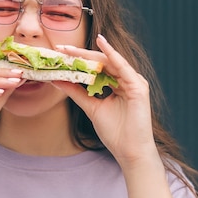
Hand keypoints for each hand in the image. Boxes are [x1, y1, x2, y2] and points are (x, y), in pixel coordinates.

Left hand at [53, 35, 160, 170]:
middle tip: (61, 47)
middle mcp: (126, 80)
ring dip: (90, 54)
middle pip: (102, 61)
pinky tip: (101, 45)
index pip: (97, 67)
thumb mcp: (91, 107)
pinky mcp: (138, 87)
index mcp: (117, 84)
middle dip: (81, 54)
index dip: (79, 59)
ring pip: (110, 62)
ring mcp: (134, 82)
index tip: (59, 53)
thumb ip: (77, 92)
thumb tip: (58, 79)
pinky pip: (123, 67)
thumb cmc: (115, 133)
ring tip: (72, 49)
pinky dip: (112, 55)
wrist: (130, 152)